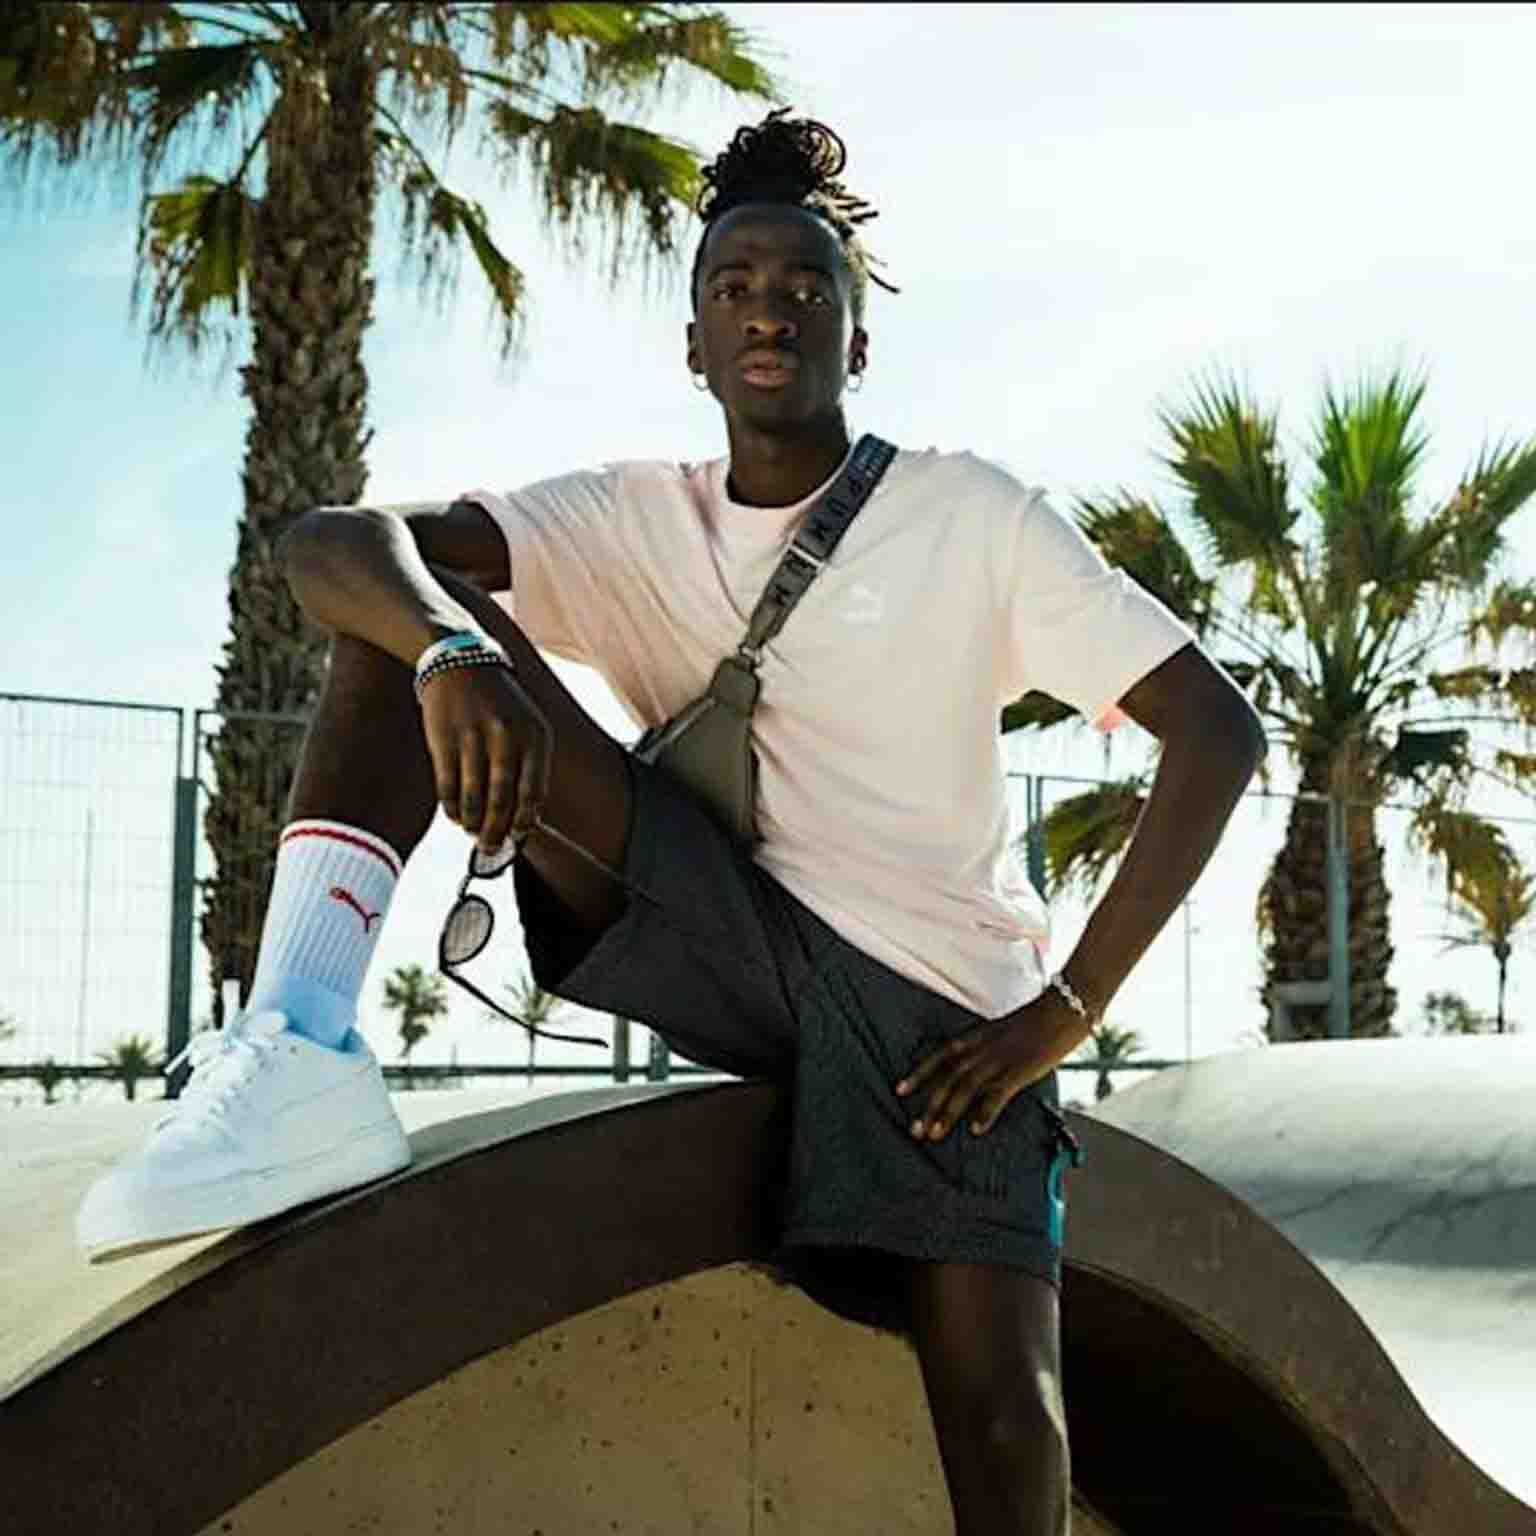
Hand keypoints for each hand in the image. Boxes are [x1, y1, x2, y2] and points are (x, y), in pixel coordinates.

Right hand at [418, 661, 551, 854]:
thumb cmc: (499, 703)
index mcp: (535, 736)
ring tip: (472, 833)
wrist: (460, 662)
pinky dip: (451, 809)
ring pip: (473, 799)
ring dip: (472, 824)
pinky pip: (447, 788)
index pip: (534, 794)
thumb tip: (524, 820)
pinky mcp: (443, 740)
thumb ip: (529, 767)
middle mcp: (507, 737)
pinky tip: (455, 816)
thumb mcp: (528, 725)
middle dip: (496, 833)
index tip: (518, 839)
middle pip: (502, 802)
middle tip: (491, 849)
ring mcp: (474, 739)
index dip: (524, 823)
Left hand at [894, 991, 1091, 1139]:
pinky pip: (997, 1095)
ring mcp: (999, 1060)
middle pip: (947, 1078)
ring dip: (948, 1113)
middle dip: (929, 1105)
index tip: (901, 1090)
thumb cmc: (1039, 1018)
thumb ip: (988, 1046)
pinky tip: (975, 1130)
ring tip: (934, 1134)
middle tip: (915, 1128)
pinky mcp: (1019, 1071)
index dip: (919, 1073)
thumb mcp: (1004, 1030)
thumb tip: (979, 1065)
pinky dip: (984, 1113)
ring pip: (965, 1089)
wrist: (1063, 1008)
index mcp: (977, 1036)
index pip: (940, 1056)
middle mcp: (982, 1048)